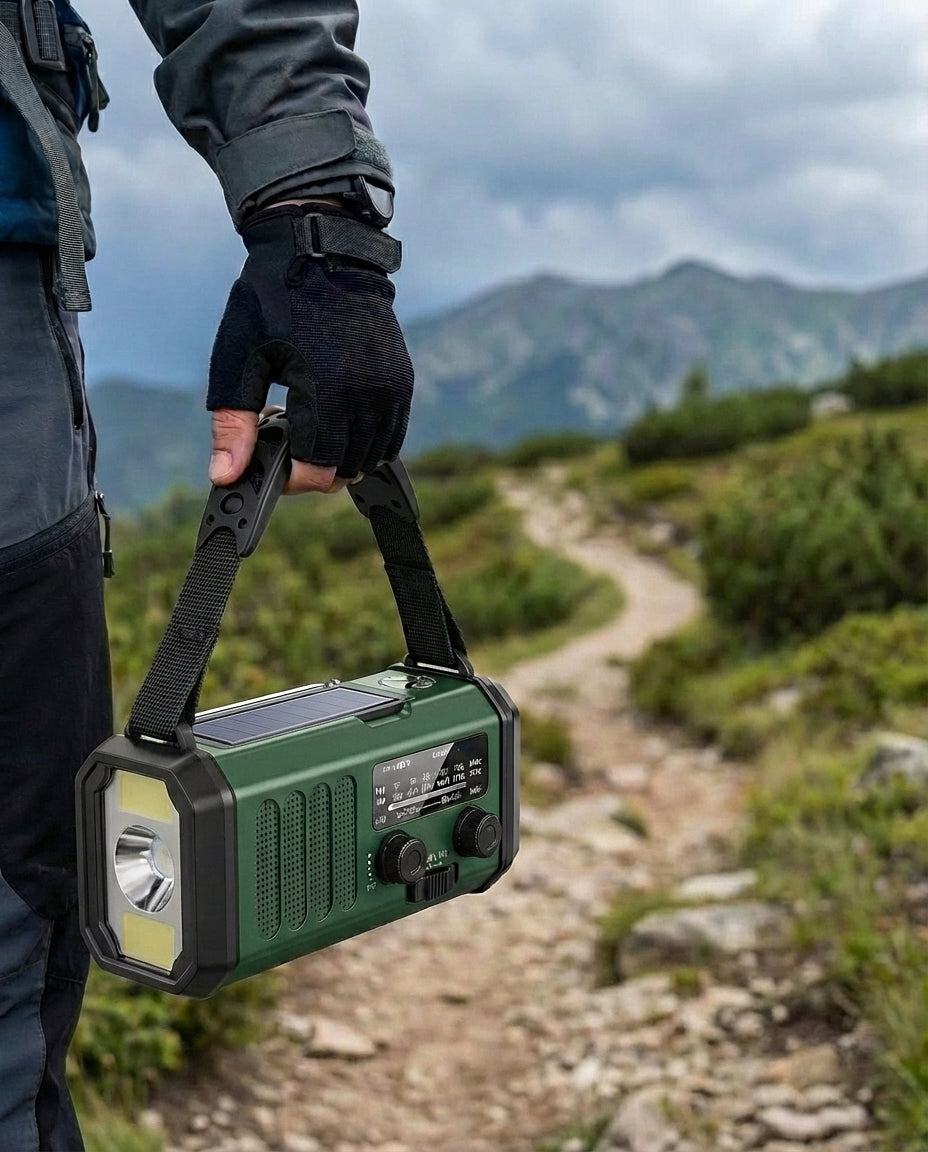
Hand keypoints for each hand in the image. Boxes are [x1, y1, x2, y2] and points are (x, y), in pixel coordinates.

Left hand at [207, 206, 412, 488]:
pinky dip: (366, 440)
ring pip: (374, 456)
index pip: (320, 471)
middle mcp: (366, 392)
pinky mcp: (401, 379)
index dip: (295, 479)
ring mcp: (390, 386)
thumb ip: (233, 425)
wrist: (318, 246)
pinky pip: (392, 434)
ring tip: (312, 423)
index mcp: (325, 389)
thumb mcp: (238, 361)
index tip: (275, 462)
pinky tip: (338, 417)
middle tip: (289, 437)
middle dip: (316, 467)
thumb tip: (225, 476)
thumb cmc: (272, 299)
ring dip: (342, 455)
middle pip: (348, 469)